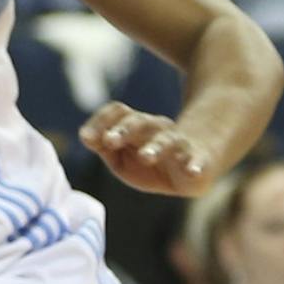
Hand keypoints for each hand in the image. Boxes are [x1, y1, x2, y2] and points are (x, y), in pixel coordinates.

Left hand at [81, 105, 215, 196]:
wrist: (195, 166)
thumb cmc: (152, 162)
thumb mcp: (122, 158)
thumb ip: (104, 147)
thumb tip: (85, 136)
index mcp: (137, 126)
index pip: (119, 113)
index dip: (102, 121)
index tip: (86, 137)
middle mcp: (157, 129)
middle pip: (141, 122)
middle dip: (124, 130)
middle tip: (110, 140)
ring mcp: (180, 144)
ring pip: (167, 140)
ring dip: (156, 147)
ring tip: (146, 156)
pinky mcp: (198, 161)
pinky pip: (198, 160)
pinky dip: (195, 165)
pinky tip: (192, 171)